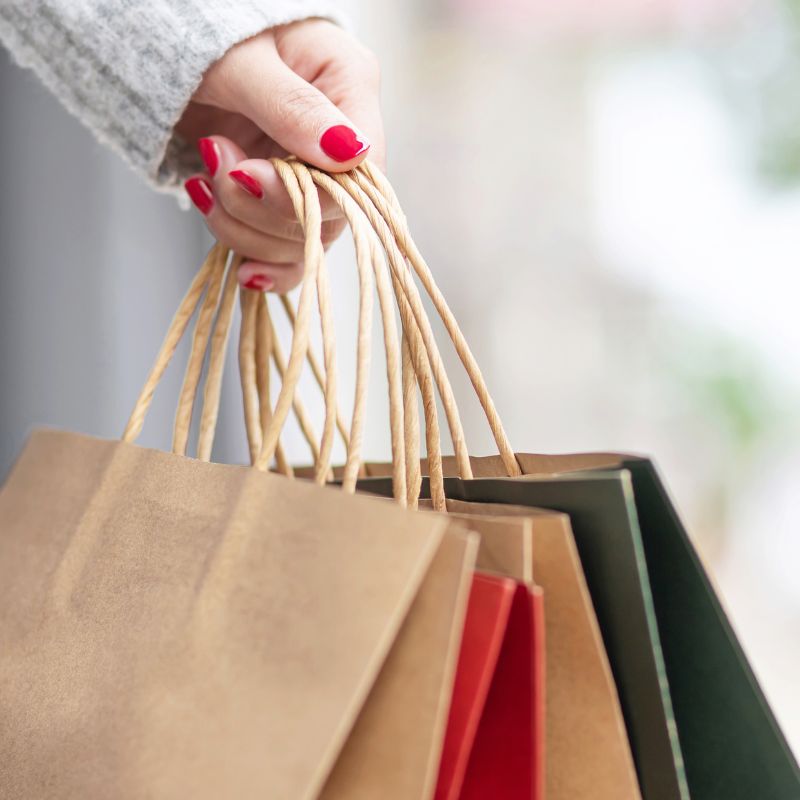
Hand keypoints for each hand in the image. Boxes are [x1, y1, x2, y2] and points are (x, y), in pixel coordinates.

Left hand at [177, 19, 383, 292]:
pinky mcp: (282, 202)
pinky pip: (284, 253)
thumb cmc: (208, 26)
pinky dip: (255, 257)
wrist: (169, 42)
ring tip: (204, 176)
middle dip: (261, 207)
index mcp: (349, 88)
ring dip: (243, 227)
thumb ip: (292, 107)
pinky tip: (239, 264)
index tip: (249, 173)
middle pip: (329, 215)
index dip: (310, 193)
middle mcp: (339, 143)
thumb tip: (347, 155)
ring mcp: (312, 177)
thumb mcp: (244, 60)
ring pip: (301, 241)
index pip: (361, 171)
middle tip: (215, 158)